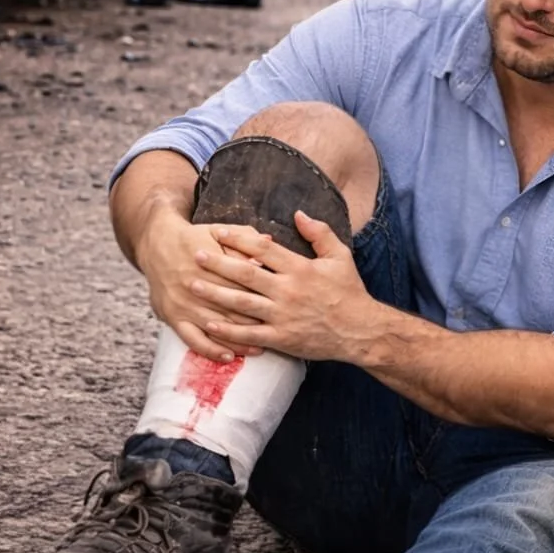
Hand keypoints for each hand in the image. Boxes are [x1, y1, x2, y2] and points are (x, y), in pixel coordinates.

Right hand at [134, 207, 266, 360]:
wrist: (158, 244)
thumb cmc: (195, 237)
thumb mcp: (219, 231)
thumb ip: (244, 238)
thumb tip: (270, 242)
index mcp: (212, 266)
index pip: (243, 286)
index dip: (264, 297)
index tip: (281, 307)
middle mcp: (198, 288)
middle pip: (232, 309)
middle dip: (256, 322)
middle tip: (277, 333)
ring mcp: (185, 305)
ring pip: (216, 327)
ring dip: (239, 341)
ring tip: (259, 349)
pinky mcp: (173, 317)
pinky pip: (192, 339)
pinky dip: (211, 350)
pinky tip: (227, 357)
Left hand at [188, 211, 381, 363]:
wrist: (361, 331)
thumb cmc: (349, 292)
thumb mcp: (341, 256)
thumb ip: (319, 233)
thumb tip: (298, 214)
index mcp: (300, 268)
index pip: (262, 249)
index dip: (238, 239)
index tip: (217, 232)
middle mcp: (287, 290)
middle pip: (245, 273)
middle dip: (217, 263)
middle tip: (194, 255)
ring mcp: (282, 315)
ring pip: (241, 303)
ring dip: (214, 294)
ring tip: (192, 285)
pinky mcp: (281, 338)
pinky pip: (249, 333)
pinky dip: (227, 329)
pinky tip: (209, 323)